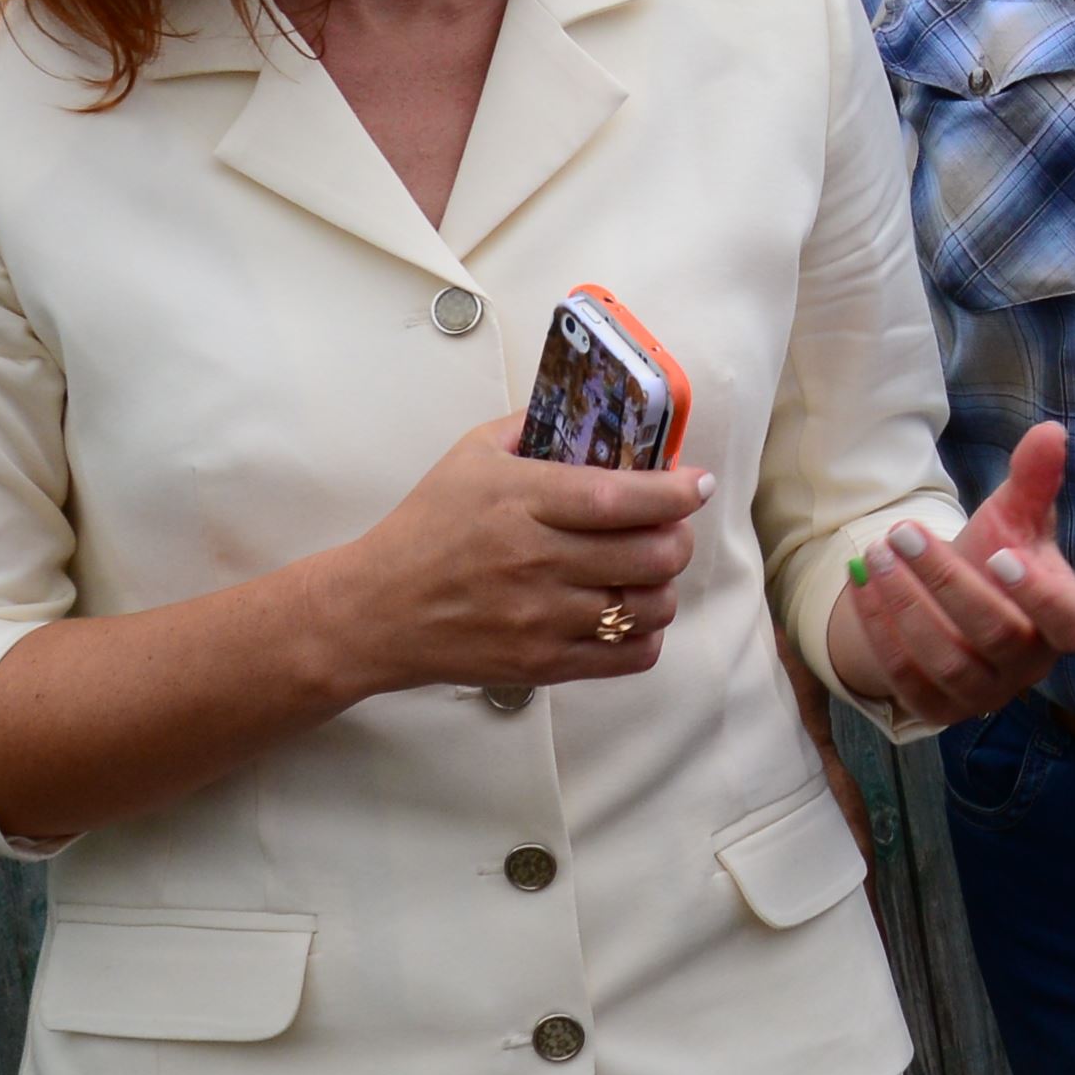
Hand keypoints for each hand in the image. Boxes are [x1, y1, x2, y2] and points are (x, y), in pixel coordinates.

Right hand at [323, 422, 707, 696]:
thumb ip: (532, 427)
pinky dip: (645, 635)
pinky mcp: (543, 663)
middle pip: (651, 554)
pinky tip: (630, 615)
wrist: (375, 609)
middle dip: (678, 539)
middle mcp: (538, 560)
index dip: (676, 492)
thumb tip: (592, 411)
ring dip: (664, 588)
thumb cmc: (426, 527)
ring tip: (649, 574)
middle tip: (672, 529)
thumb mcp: (470, 456)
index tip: (698, 484)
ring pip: (649, 607)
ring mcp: (542, 617)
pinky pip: (628, 657)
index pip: (624, 497)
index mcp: (523, 501)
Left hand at [829, 421, 1074, 726]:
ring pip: (947, 661)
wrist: (953, 602)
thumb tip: (1050, 432)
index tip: (999, 554)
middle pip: (996, 634)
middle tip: (902, 533)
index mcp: (1065, 622)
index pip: (1069, 623)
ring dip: (904, 606)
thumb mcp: (1016, 516)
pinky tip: (859, 586)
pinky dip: (880, 631)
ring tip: (873, 553)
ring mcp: (985, 693)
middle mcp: (1030, 666)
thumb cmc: (997, 553)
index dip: (1038, 596)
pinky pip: (907, 680)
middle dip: (945, 581)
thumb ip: (1034, 479)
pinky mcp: (938, 708)